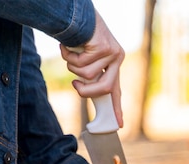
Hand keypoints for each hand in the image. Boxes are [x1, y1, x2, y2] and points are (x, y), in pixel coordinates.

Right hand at [60, 11, 124, 126]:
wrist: (77, 12)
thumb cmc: (79, 36)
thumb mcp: (86, 57)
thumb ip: (90, 73)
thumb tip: (84, 90)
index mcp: (114, 64)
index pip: (116, 90)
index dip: (116, 108)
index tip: (119, 124)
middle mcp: (117, 59)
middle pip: (103, 88)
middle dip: (86, 91)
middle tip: (75, 85)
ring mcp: (112, 52)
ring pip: (87, 75)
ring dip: (72, 65)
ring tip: (71, 52)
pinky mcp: (103, 46)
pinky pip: (81, 63)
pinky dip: (69, 55)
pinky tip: (70, 44)